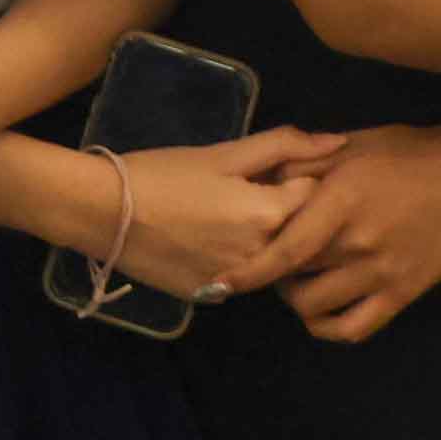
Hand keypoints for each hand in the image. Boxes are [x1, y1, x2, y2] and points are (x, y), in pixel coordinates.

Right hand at [89, 125, 346, 299]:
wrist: (102, 212)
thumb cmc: (162, 174)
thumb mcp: (222, 153)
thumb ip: (284, 145)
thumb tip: (338, 142)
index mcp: (270, 216)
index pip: (315, 196)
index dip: (296, 180)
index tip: (271, 172)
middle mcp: (263, 257)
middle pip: (297, 233)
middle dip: (283, 214)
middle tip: (245, 193)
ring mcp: (238, 283)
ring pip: (271, 259)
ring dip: (262, 240)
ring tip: (224, 216)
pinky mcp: (212, 297)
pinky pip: (241, 277)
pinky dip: (234, 259)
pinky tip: (205, 239)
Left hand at [251, 123, 440, 340]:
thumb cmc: (407, 153)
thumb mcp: (351, 146)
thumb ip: (303, 164)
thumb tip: (260, 183)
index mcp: (342, 203)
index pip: (285, 251)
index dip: (251, 272)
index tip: (222, 280)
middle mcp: (360, 244)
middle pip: (294, 279)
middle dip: (270, 275)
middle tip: (268, 262)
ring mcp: (384, 274)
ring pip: (318, 309)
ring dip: (297, 300)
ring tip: (298, 282)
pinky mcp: (404, 294)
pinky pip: (356, 328)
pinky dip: (330, 327)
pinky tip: (323, 311)